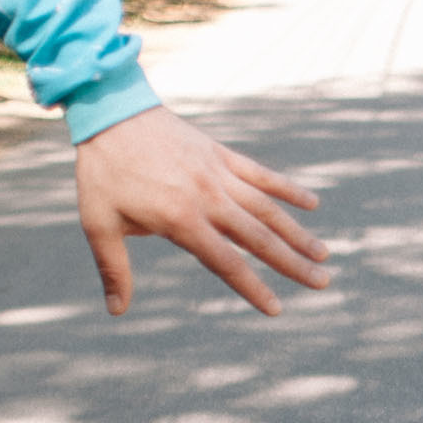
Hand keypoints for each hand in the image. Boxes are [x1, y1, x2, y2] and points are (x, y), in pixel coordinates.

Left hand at [74, 106, 328, 316]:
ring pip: (267, 208)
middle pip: (259, 238)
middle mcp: (208, 197)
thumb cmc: (102, 171)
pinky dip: (286, 188)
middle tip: (323, 283)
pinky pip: (260, 174)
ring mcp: (218, 173)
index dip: (253, 288)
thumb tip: (117, 309)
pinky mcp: (220, 153)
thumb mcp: (98, 223)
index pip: (226, 262)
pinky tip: (312, 203)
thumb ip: (113, 268)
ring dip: (297, 232)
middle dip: (293, 263)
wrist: (111, 111)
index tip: (277, 310)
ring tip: (324, 253)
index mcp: (181, 219)